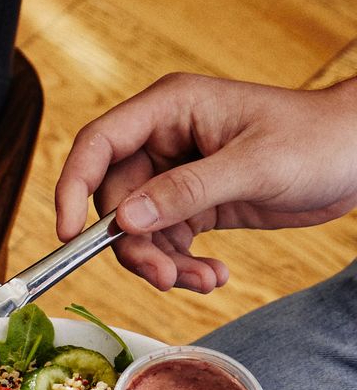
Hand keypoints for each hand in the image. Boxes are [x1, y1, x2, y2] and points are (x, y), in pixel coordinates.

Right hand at [55, 73, 356, 291]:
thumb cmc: (320, 139)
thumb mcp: (254, 165)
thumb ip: (185, 191)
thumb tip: (125, 218)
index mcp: (170, 109)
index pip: (98, 145)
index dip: (73, 187)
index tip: (69, 233)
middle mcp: (165, 139)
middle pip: (115, 199)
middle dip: (136, 244)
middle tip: (163, 276)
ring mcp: (178, 173)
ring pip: (139, 228)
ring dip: (163, 262)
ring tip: (201, 280)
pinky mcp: (195, 202)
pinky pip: (167, 240)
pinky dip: (183, 264)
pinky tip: (213, 274)